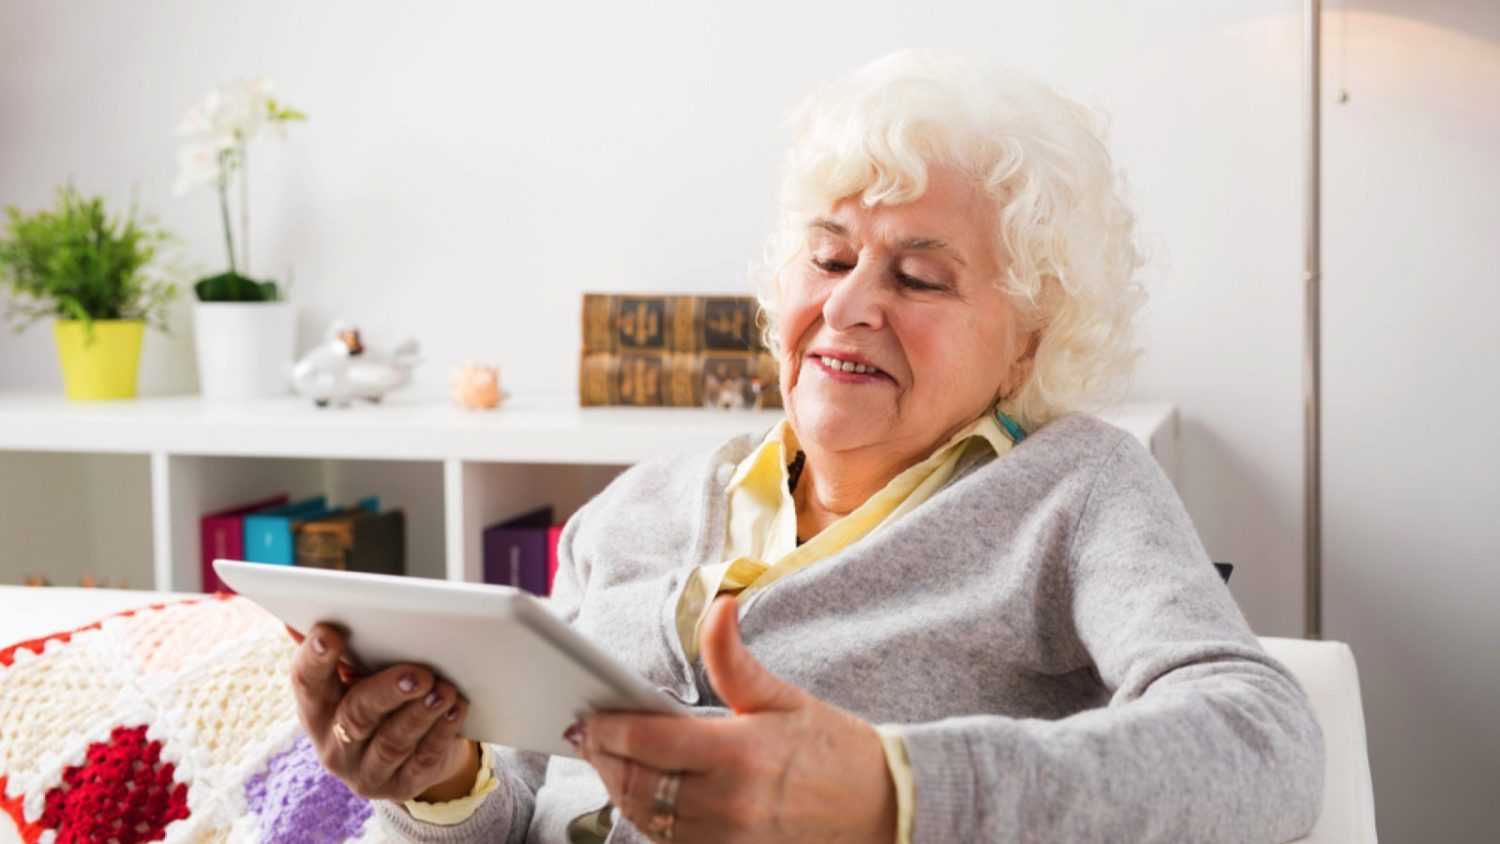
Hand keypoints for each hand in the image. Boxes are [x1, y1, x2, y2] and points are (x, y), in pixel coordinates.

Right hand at [290, 622, 478, 801]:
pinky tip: (456, 710)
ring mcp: (366, 773)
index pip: (306, 682)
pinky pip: (423, 760)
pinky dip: (442, 732)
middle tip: (419, 672)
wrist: (409, 756)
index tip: (330, 632)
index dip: (315, 658)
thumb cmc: (380, 699)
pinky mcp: (401, 787)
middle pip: (356, 716)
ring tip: (444, 690)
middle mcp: (333, 746)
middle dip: (388, 690)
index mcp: (316, 710)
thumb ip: (341, 649)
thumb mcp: (358, 677)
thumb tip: (301, 617)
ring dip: (421, 713)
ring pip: (393, 742)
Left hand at [571, 596, 897, 842]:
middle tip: (586, 736)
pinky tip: (641, 795)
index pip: (651, 743)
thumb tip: (717, 609)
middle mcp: (729, 802)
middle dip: (604, 759)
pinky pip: (672, 843)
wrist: (885, 809)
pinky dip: (648, 819)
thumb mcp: (785, 699)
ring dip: (620, 790)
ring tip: (606, 761)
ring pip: (648, 819)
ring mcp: (730, 838)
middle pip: (639, 784)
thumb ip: (735, 660)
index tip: (588, 716)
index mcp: (741, 753)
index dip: (609, 730)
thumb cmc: (834, 749)